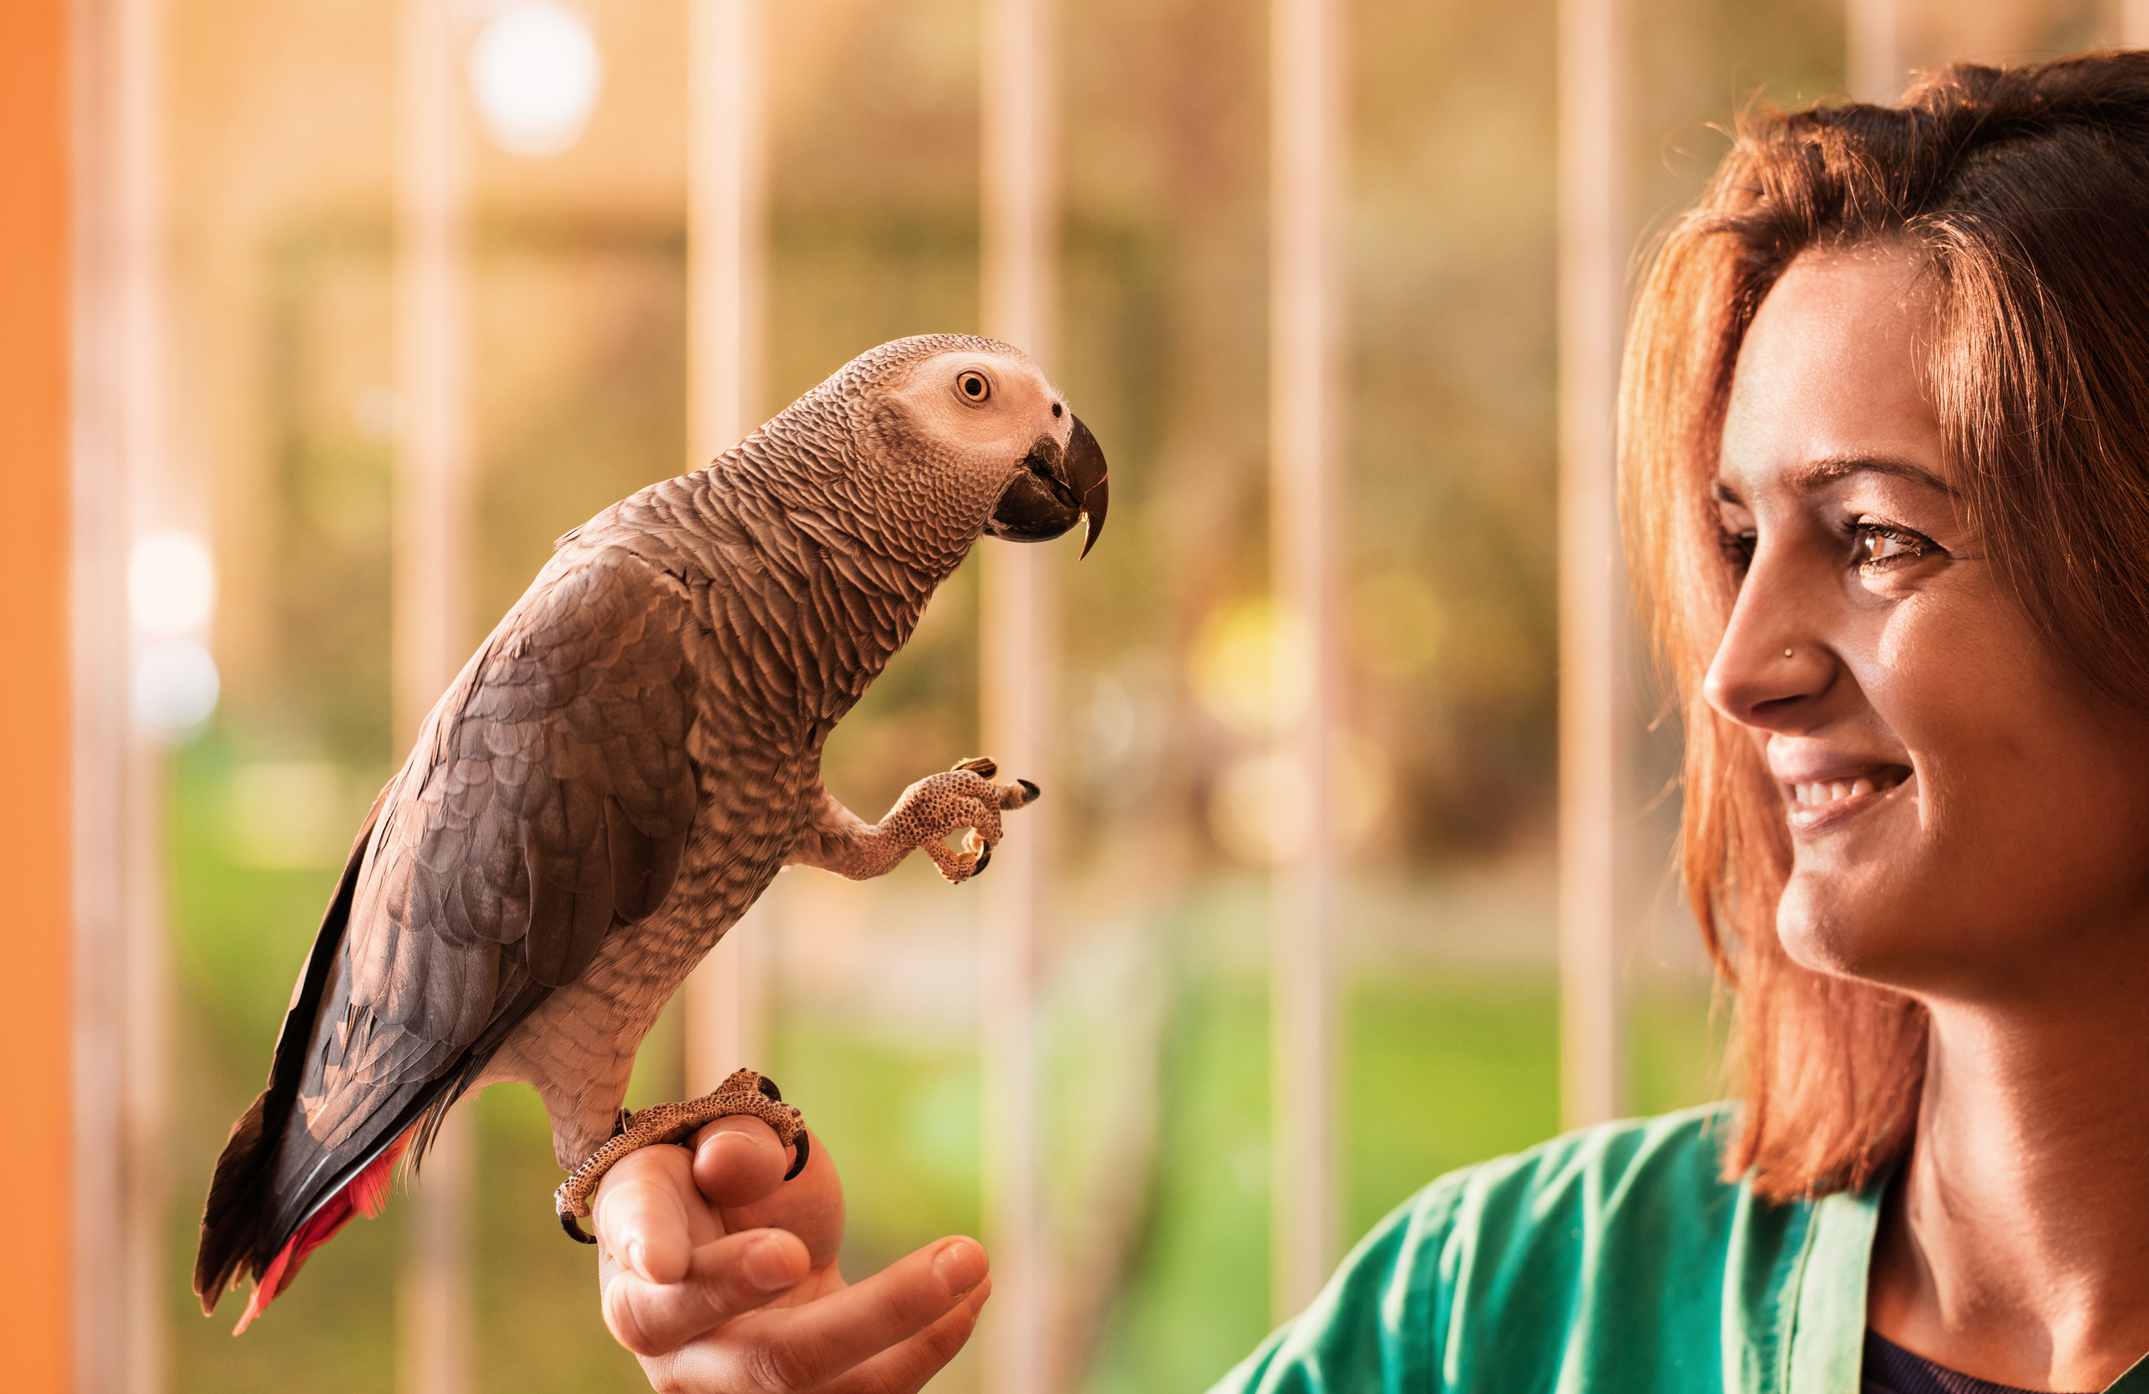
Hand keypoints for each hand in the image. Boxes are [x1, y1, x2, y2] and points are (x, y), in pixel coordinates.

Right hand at [594, 1117, 991, 1391]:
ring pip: (832, 1392)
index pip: (665, 1294)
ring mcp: (741, 1388)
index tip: (785, 1255)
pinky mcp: (803, 1392)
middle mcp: (680, 1356)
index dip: (721, 1279)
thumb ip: (723, 1147)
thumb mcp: (699, 1141)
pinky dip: (930, 1346)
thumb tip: (734, 1161)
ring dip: (920, 1337)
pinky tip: (974, 1292)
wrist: (717, 1227)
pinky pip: (867, 1393)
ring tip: (978, 1264)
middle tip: (959, 1256)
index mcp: (638, 1284)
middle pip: (773, 1362)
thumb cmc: (701, 1176)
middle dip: (874, 1317)